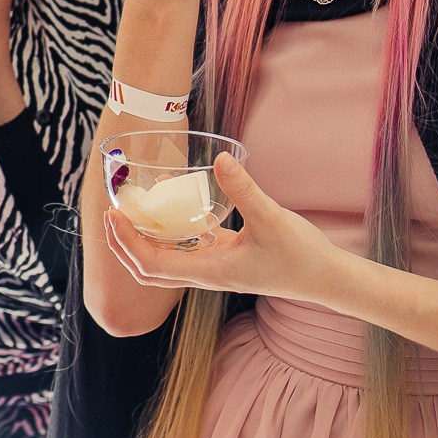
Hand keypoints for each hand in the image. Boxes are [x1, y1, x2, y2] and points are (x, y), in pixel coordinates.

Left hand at [103, 152, 345, 301]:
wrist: (326, 278)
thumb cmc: (302, 255)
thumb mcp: (272, 218)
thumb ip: (245, 190)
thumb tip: (222, 159)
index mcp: (210, 272)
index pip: (152, 264)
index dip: (127, 242)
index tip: (114, 215)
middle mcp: (206, 275)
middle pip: (149, 269)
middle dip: (124, 244)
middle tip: (111, 212)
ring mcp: (214, 269)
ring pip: (166, 261)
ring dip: (143, 240)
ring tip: (133, 208)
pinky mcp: (225, 259)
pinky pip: (186, 250)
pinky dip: (170, 233)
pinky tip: (173, 205)